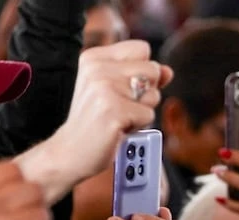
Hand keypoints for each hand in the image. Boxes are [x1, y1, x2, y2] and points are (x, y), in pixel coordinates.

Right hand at [19, 40, 173, 204]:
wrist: (70, 151)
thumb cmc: (96, 121)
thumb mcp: (116, 91)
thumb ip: (143, 77)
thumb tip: (168, 71)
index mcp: (95, 58)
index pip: (142, 48)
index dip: (144, 70)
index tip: (125, 88)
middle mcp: (98, 68)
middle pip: (152, 70)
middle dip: (146, 93)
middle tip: (121, 107)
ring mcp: (105, 89)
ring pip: (153, 94)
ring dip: (142, 111)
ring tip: (118, 118)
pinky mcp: (114, 110)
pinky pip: (149, 115)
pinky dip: (139, 126)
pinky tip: (118, 129)